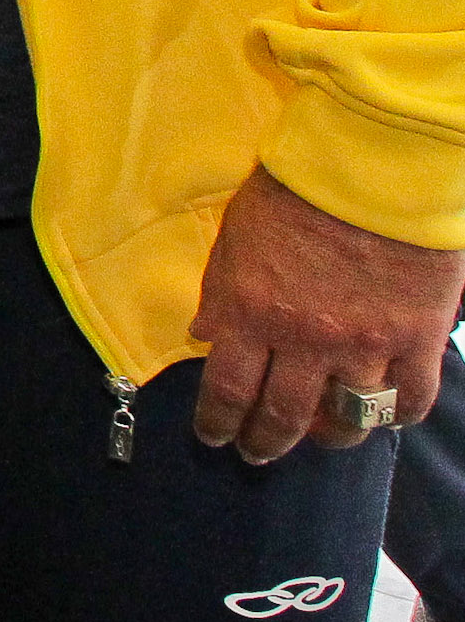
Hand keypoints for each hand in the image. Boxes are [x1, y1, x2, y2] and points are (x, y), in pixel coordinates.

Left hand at [189, 165, 463, 462]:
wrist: (369, 169)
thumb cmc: (292, 193)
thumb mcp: (233, 237)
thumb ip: (220, 291)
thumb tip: (205, 335)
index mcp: (249, 312)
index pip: (226, 390)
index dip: (217, 423)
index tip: (214, 437)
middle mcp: (303, 340)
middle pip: (282, 416)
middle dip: (264, 442)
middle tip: (257, 452)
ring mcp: (364, 344)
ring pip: (347, 419)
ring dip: (329, 437)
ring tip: (319, 438)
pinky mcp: (416, 339)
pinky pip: (410, 400)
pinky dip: (396, 416)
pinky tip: (383, 415)